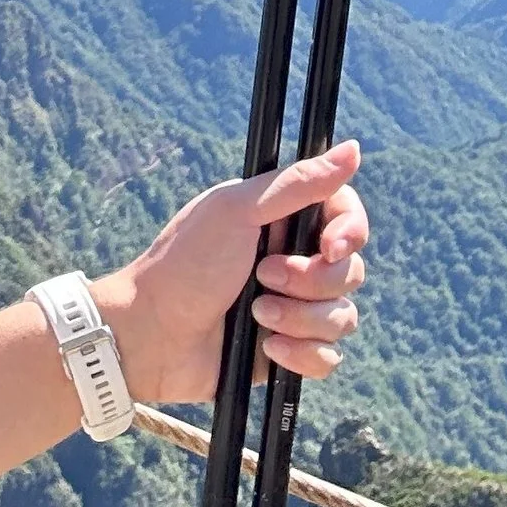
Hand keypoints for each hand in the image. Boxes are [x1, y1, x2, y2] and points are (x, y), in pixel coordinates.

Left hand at [95, 144, 366, 407]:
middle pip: (350, 270)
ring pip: (343, 316)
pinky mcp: (289, 349)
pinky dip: (302, 354)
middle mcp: (293, 261)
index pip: (347, 217)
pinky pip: (328, 358)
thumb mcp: (238, 211)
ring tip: (257, 313)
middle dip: (311, 280)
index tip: (330, 247)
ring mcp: (294, 307)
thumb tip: (354, 148)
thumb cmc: (184, 264)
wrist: (152, 334)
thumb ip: (298, 183)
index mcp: (282, 221)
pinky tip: (267, 347)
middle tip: (263, 275)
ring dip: (300, 318)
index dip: (350, 232)